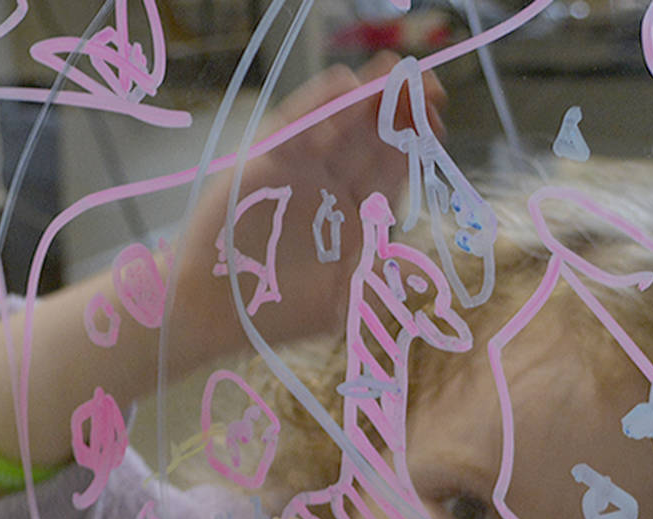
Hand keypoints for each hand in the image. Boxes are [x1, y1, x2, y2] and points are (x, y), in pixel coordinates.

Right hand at [171, 52, 446, 363]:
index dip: (415, 145)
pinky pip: (295, 127)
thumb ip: (380, 283)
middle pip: (371, 142)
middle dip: (400, 113)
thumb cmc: (275, 312)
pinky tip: (344, 83)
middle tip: (430, 85)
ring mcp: (298, 173)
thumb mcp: (342, 304)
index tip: (439, 120)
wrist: (213, 312)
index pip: (391, 172)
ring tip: (394, 71)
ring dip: (367, 99)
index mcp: (352, 218)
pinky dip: (318, 105)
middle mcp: (328, 189)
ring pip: (339, 127)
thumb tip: (418, 266)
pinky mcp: (265, 163)